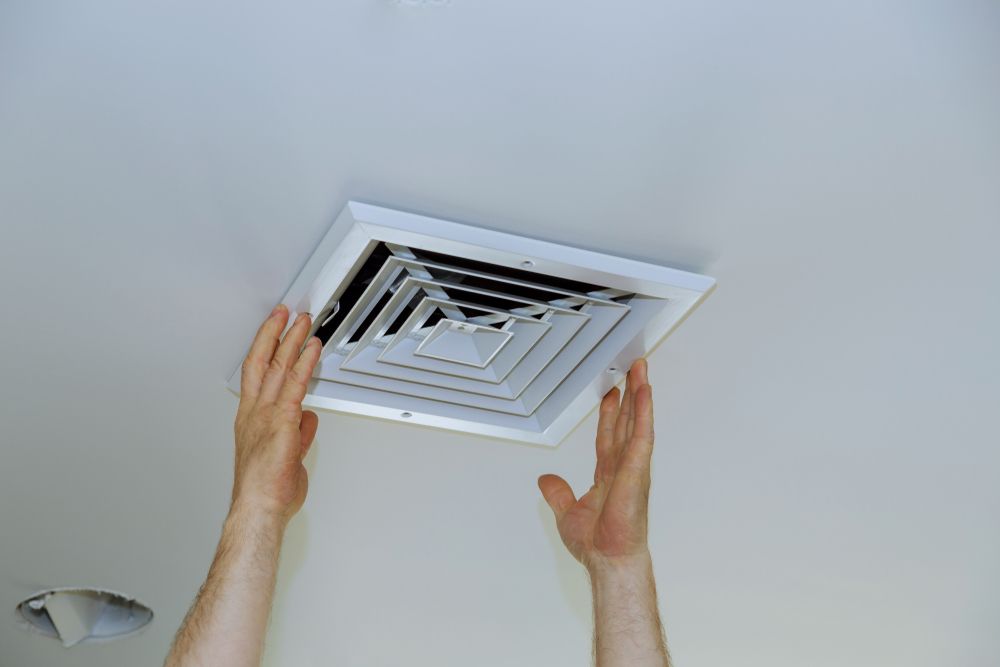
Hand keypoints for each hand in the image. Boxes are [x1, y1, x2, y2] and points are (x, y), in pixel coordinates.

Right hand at [232, 304, 322, 523]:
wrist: (258, 507)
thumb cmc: (266, 489)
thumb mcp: (287, 456)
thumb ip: (297, 434)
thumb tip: (307, 420)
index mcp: (251, 420)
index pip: (254, 374)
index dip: (262, 348)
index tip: (272, 331)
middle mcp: (254, 412)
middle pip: (262, 362)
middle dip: (274, 334)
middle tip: (285, 313)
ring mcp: (266, 415)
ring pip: (278, 366)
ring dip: (292, 340)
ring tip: (302, 321)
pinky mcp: (282, 421)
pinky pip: (295, 384)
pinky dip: (305, 362)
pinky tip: (313, 348)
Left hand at [538, 359, 654, 573]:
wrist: (607, 559)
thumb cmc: (598, 544)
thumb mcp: (567, 513)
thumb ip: (558, 494)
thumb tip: (545, 480)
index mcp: (609, 476)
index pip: (609, 437)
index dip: (610, 415)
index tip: (611, 394)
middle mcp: (624, 468)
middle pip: (627, 423)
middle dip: (631, 395)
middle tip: (634, 370)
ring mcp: (633, 467)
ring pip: (637, 422)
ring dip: (641, 396)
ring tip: (642, 371)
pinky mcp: (638, 470)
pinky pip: (642, 436)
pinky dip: (644, 413)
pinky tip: (644, 394)